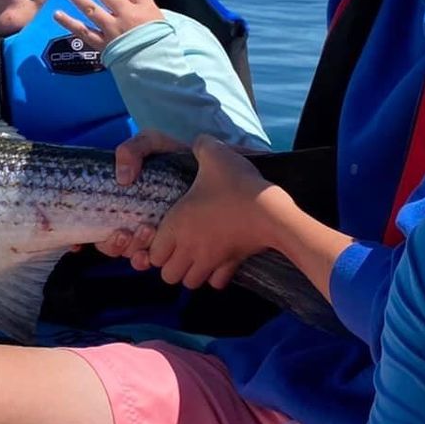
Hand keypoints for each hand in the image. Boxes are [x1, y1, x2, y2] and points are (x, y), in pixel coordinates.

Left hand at [52, 0, 164, 49]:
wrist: (157, 68)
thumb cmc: (162, 43)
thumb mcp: (160, 19)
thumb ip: (143, 6)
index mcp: (144, 8)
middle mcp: (127, 16)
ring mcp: (113, 30)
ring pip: (90, 8)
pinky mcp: (104, 45)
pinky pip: (83, 32)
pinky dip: (69, 23)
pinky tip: (57, 14)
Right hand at [94, 129, 190, 257]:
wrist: (210, 165)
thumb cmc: (175, 155)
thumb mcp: (150, 144)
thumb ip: (133, 151)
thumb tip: (123, 178)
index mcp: (120, 203)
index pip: (93, 226)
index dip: (82, 239)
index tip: (84, 241)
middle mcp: (130, 222)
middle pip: (111, 246)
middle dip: (116, 244)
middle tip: (127, 231)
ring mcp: (150, 234)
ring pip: (131, 255)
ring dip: (133, 250)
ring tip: (147, 231)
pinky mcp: (170, 243)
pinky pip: (157, 260)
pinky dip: (148, 260)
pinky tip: (153, 253)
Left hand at [135, 135, 285, 290]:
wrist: (272, 212)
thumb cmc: (238, 185)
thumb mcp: (215, 154)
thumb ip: (201, 145)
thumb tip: (198, 140)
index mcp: (176, 225)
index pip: (152, 255)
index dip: (155, 248)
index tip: (166, 236)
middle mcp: (189, 248)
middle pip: (167, 276)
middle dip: (170, 266)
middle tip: (179, 249)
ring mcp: (210, 260)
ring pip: (189, 283)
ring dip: (190, 273)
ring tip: (196, 256)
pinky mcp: (231, 266)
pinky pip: (216, 283)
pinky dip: (214, 276)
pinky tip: (218, 261)